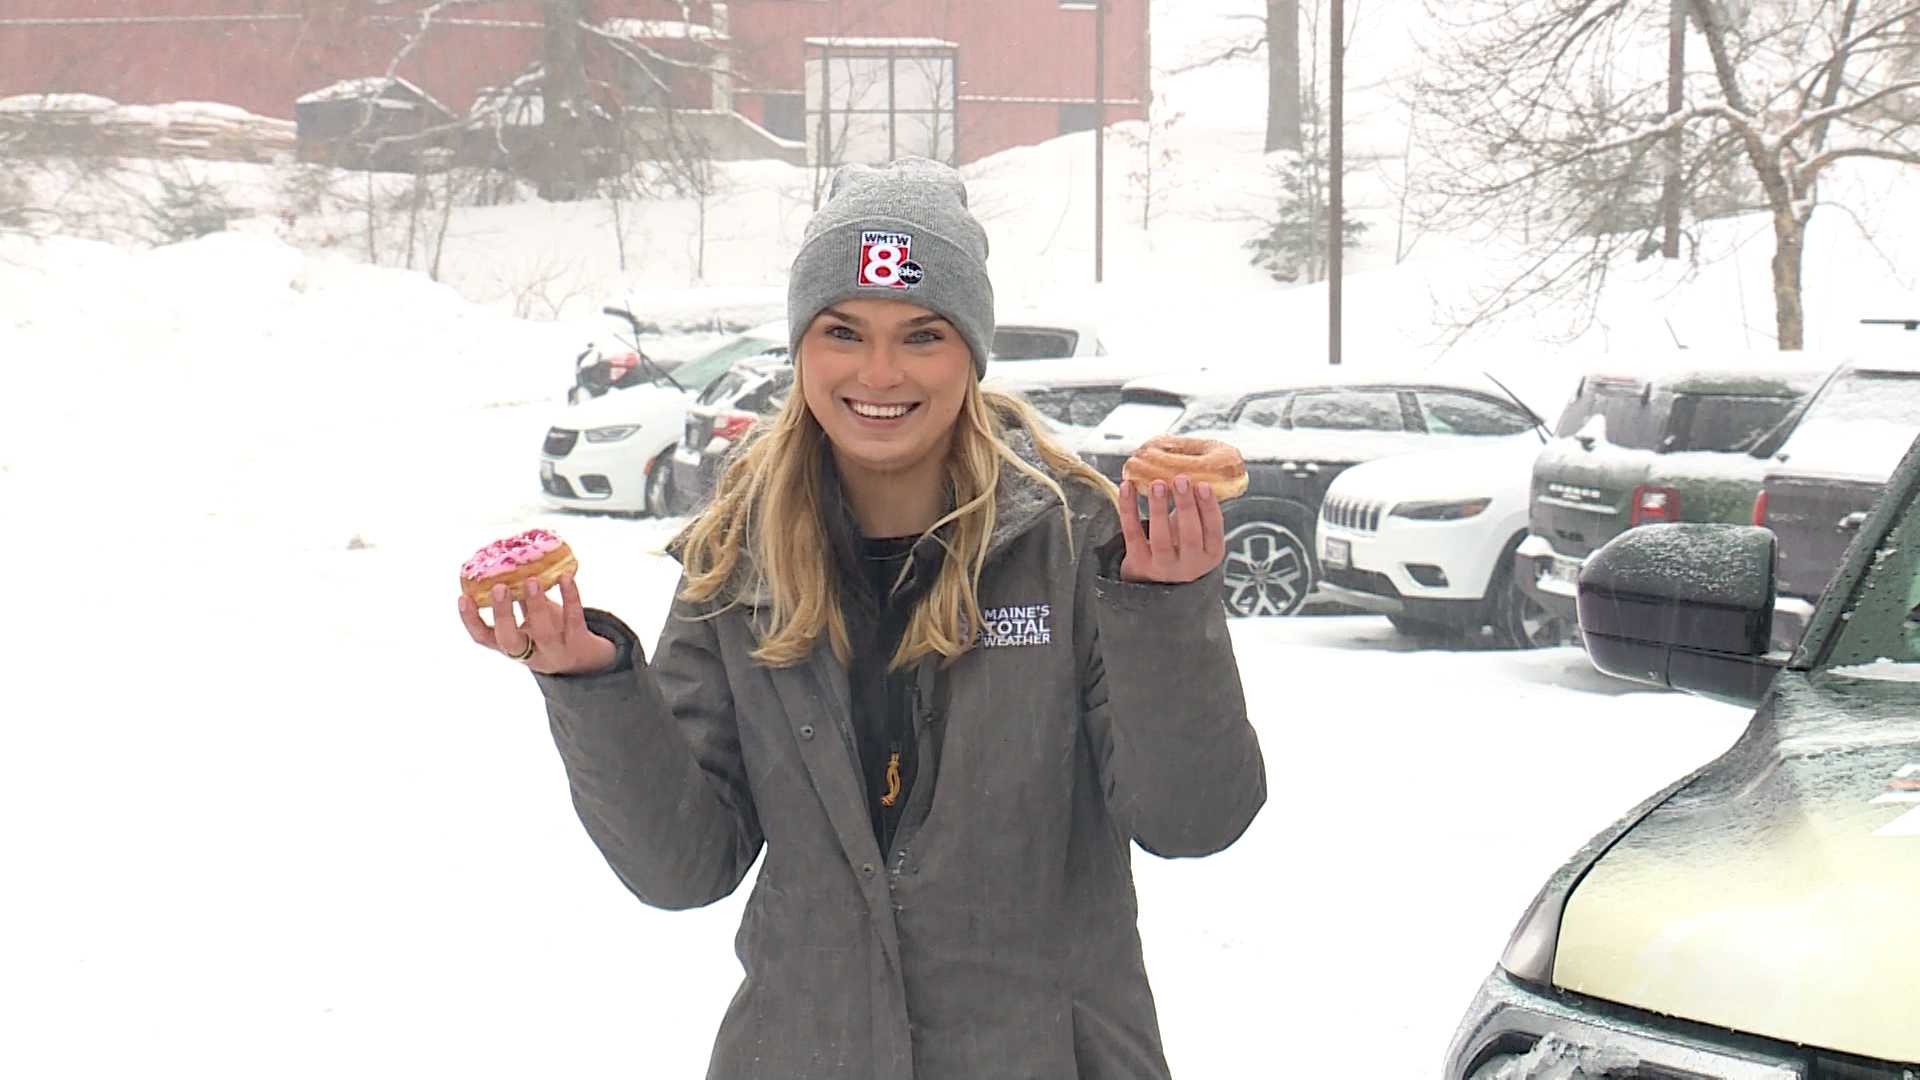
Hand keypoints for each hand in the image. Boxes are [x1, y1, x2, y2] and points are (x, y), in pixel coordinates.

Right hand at [457, 572, 616, 674]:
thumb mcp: (531, 619)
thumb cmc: (551, 630)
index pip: (483, 638)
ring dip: (536, 605)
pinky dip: (570, 597)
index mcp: (512, 646)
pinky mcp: (579, 644)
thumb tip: (506, 561)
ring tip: (532, 579)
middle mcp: (530, 653)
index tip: (463, 597)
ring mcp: (556, 651)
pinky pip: (574, 620)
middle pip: (509, 641)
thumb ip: (519, 597)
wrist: (586, 659)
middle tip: (499, 587)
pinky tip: (565, 577)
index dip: (470, 620)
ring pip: (543, 633)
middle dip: (503, 614)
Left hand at [1116, 476, 1225, 583]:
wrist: (1155, 576)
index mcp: (1210, 554)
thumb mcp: (1198, 531)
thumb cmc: (1181, 543)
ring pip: (1161, 538)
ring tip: (1157, 483)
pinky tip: (1127, 487)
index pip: (1213, 531)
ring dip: (1159, 509)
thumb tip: (1194, 469)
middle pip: (1189, 536)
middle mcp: (1189, 565)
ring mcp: (1163, 566)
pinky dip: (1129, 510)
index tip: (1203, 484)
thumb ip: (1198, 508)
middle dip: (1185, 506)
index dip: (1209, 508)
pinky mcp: (1138, 563)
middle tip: (1181, 479)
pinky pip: (1132, 534)